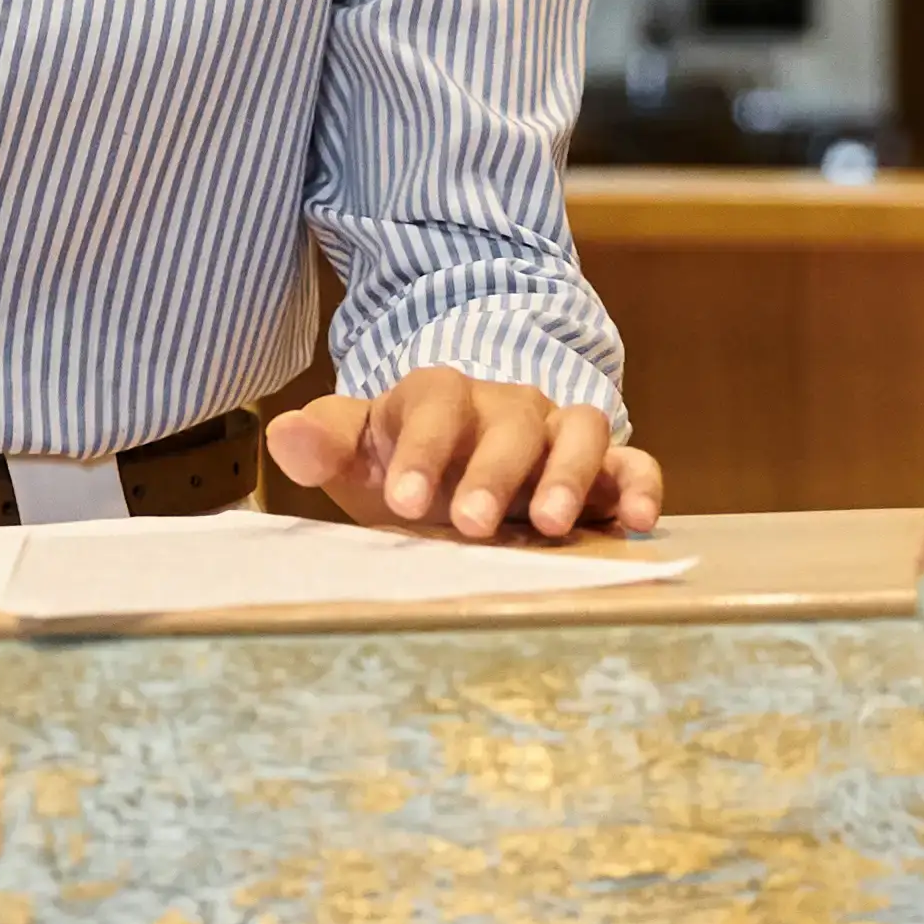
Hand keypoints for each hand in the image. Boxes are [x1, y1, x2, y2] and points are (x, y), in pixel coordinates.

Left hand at [267, 372, 661, 542]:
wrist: (457, 469)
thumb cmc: (404, 464)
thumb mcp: (358, 456)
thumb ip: (325, 444)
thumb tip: (282, 435)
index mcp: (440, 398)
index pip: (435, 405)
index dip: (424, 450)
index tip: (406, 502)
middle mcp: (506, 407)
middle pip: (510, 421)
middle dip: (492, 473)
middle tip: (471, 526)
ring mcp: (559, 433)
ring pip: (581, 430)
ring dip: (568, 475)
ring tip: (550, 525)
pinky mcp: (604, 467)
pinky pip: (633, 464)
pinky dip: (641, 486)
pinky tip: (638, 524)